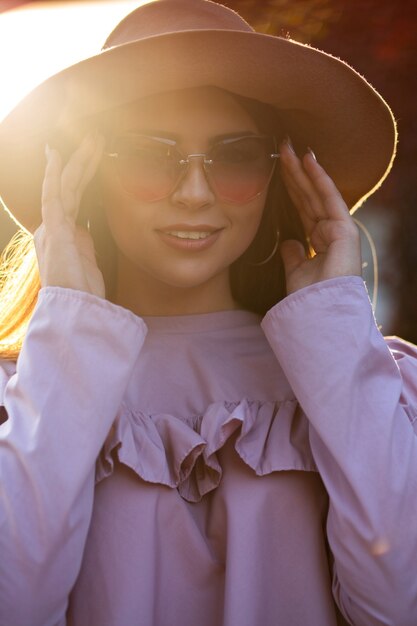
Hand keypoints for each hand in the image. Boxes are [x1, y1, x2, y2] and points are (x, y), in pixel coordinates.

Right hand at [34, 133, 105, 297]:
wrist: (76, 311)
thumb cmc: (84, 294)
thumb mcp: (89, 265)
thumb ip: (86, 248)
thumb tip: (88, 237)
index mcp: (63, 237)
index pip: (73, 200)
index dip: (79, 178)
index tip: (86, 160)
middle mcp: (54, 229)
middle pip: (71, 188)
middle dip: (83, 162)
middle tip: (96, 139)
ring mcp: (53, 227)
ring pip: (67, 185)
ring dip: (79, 160)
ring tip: (93, 138)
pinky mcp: (55, 229)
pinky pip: (53, 195)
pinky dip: (54, 174)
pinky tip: (56, 154)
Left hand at [279, 139, 361, 294]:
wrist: (319, 311)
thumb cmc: (308, 297)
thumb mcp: (295, 271)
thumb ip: (293, 254)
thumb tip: (289, 241)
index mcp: (319, 241)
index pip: (302, 207)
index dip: (291, 187)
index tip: (279, 168)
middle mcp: (329, 232)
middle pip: (308, 196)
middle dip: (294, 172)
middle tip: (282, 148)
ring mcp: (339, 229)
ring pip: (316, 193)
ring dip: (302, 169)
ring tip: (289, 147)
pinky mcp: (345, 229)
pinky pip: (329, 198)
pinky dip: (319, 179)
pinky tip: (309, 160)